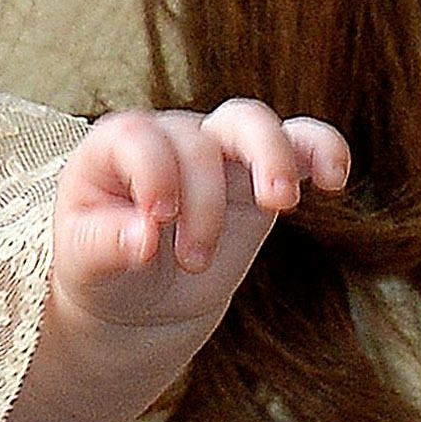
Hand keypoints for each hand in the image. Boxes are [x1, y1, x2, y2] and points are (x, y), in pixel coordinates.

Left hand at [55, 100, 350, 328]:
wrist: (139, 298)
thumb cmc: (103, 268)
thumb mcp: (85, 263)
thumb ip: (105, 246)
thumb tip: (142, 240)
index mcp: (115, 147)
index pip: (139, 139)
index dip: (153, 175)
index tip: (157, 221)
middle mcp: (169, 138)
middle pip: (198, 141)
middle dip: (201, 203)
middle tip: (191, 260)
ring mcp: (218, 151)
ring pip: (250, 123)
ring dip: (270, 159)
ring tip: (280, 205)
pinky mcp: (259, 175)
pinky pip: (300, 144)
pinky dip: (321, 151)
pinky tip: (335, 178)